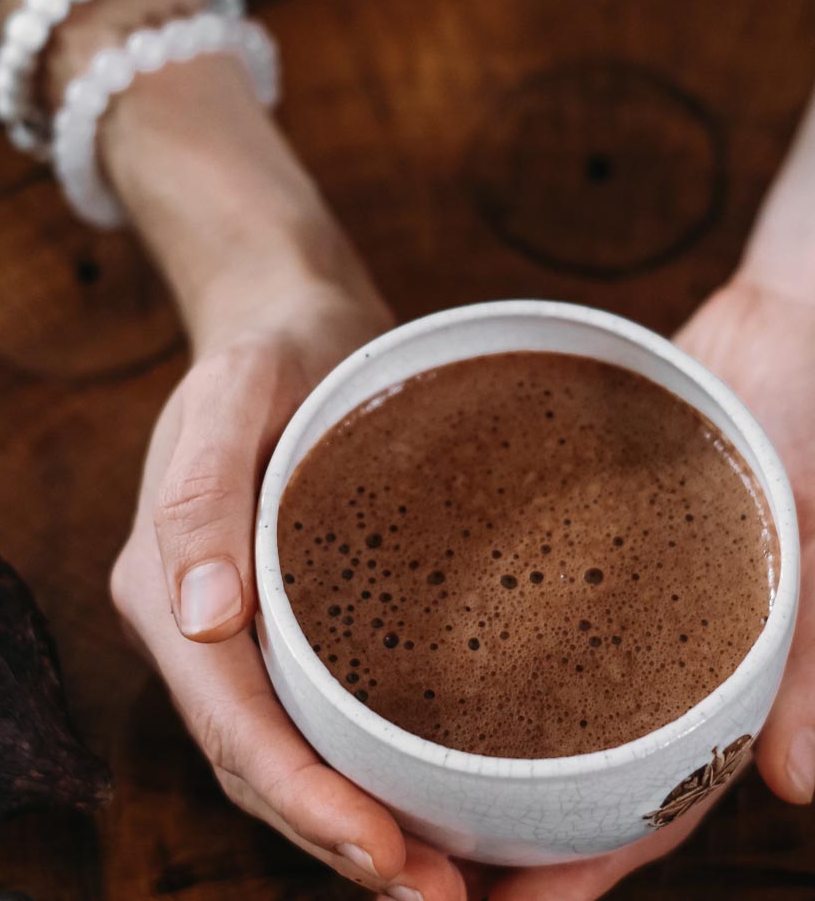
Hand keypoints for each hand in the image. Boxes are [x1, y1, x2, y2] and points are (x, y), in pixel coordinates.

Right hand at [111, 286, 470, 900]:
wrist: (286, 319)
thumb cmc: (270, 349)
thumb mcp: (236, 391)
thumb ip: (203, 494)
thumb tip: (200, 617)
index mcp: (164, 581)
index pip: (228, 717)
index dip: (300, 798)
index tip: (389, 857)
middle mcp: (189, 620)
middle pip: (251, 757)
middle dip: (334, 839)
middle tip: (438, 899)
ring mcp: (231, 624)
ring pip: (278, 752)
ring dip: (347, 825)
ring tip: (442, 882)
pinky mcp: (279, 615)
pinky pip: (307, 712)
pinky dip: (356, 772)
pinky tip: (423, 797)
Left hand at [467, 276, 814, 900]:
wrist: (775, 332)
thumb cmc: (807, 424)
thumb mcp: (814, 534)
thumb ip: (810, 655)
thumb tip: (800, 784)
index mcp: (713, 670)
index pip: (646, 803)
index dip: (584, 866)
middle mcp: (653, 650)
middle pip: (577, 767)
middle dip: (514, 829)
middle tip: (428, 862)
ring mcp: (614, 604)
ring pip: (544, 705)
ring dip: (487, 757)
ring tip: (407, 791)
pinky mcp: (577, 548)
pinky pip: (525, 619)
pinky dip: (481, 658)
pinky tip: (413, 667)